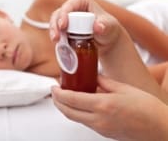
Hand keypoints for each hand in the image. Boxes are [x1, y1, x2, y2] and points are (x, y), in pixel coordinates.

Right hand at [49, 0, 122, 55]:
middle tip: (57, 36)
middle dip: (55, 24)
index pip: (71, 4)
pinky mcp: (65, 30)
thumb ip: (105, 26)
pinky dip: (56, 37)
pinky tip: (57, 44)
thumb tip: (97, 27)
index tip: (64, 25)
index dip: (65, 12)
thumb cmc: (109, 29)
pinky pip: (57, 32)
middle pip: (59, 13)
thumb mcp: (110, 27)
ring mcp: (67, 20)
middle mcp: (73, 10)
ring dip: (53, 31)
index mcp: (82, 2)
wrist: (106, 41)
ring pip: (55, 22)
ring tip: (55, 40)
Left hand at [52, 75, 167, 140]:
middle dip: (57, 101)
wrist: (160, 130)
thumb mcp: (124, 88)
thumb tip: (92, 77)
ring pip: (74, 118)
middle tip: (54, 91)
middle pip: (68, 111)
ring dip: (64, 108)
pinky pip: (83, 122)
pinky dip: (75, 113)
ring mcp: (100, 128)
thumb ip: (104, 82)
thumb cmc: (147, 108)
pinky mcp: (103, 133)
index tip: (53, 86)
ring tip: (63, 97)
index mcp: (103, 105)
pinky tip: (78, 105)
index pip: (71, 99)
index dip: (58, 93)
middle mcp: (98, 119)